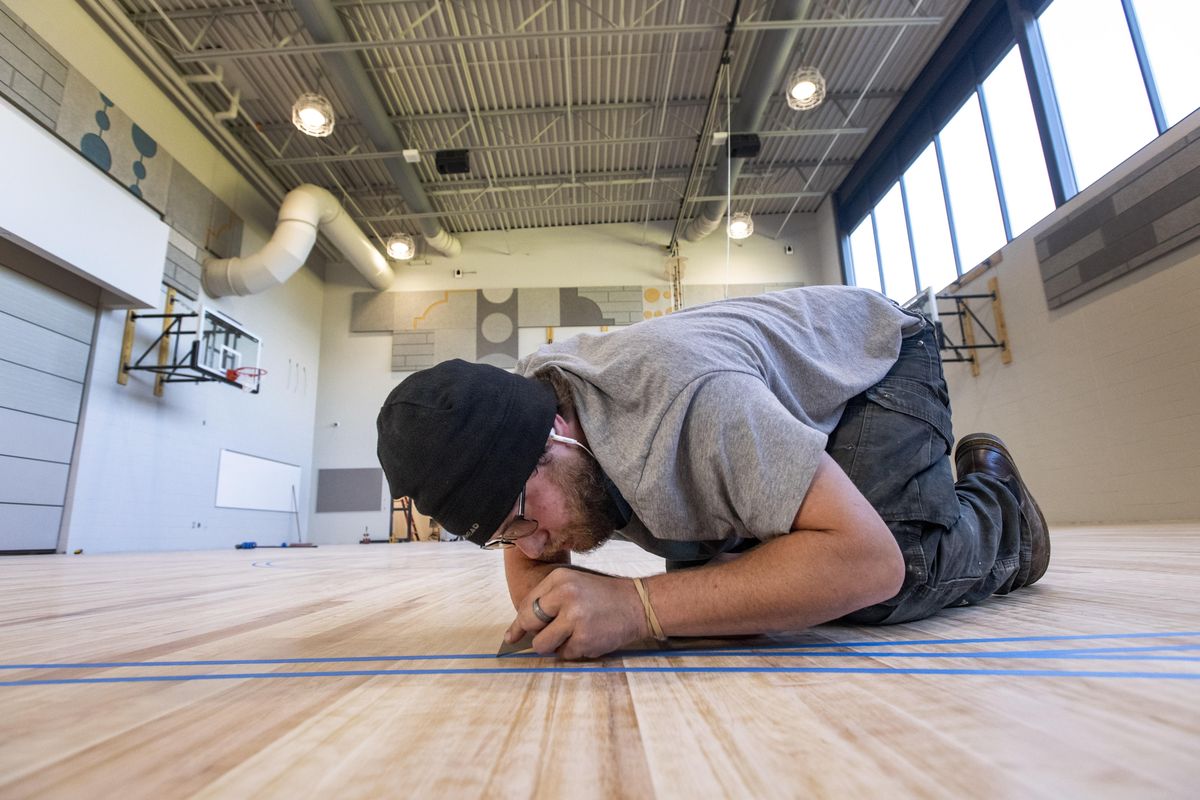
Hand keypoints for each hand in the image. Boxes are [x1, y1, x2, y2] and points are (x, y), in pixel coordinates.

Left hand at [505, 568, 647, 659]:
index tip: (511, 636)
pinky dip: (572, 651)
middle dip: (535, 634)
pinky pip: (564, 654)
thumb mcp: (574, 584)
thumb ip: (547, 601)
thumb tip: (517, 630)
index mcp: (559, 578)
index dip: (518, 624)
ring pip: (542, 645)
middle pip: (529, 624)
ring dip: (553, 646)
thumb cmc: (602, 595)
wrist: (638, 604)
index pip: (526, 604)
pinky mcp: (584, 639)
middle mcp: (564, 595)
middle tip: (550, 634)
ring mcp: (574, 618)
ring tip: (571, 635)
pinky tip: (587, 638)